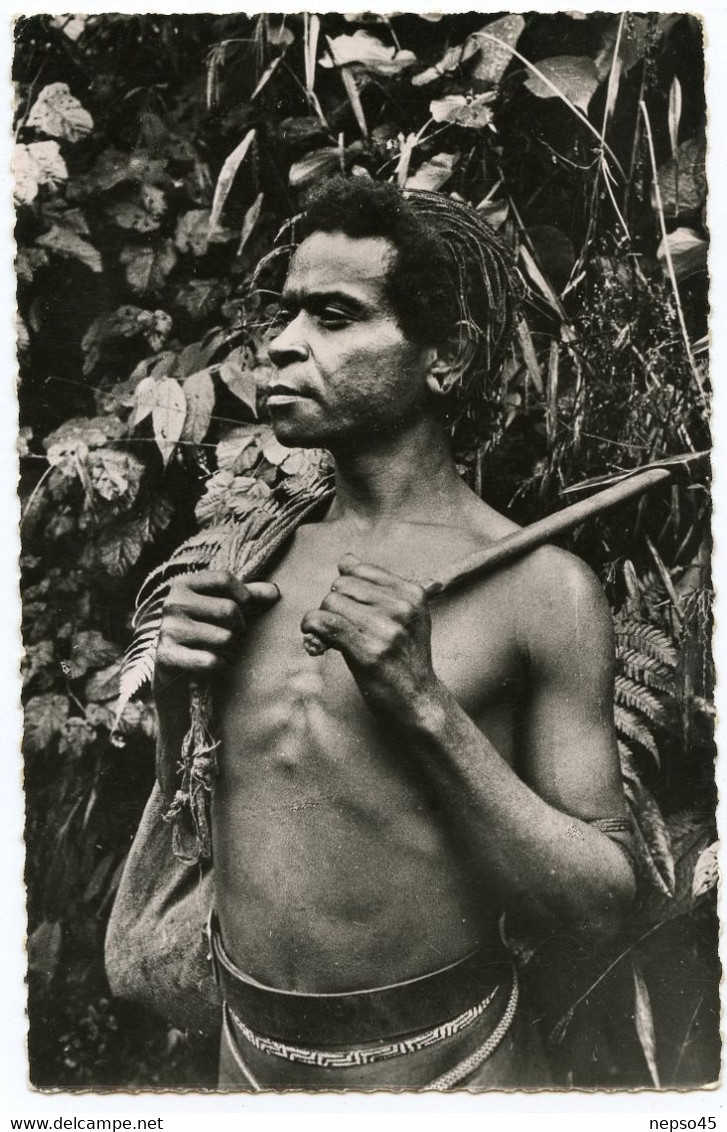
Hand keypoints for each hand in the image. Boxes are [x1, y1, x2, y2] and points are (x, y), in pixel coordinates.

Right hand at [154, 570, 279, 693]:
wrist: (170, 666)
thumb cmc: (203, 629)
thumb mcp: (221, 606)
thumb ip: (248, 596)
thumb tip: (275, 592)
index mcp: (183, 584)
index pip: (224, 578)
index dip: (243, 595)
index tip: (244, 607)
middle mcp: (172, 604)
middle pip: (228, 609)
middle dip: (238, 625)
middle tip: (231, 633)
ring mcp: (168, 630)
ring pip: (224, 638)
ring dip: (228, 648)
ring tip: (217, 648)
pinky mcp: (168, 657)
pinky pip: (211, 661)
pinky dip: (218, 665)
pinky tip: (208, 663)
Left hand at [300, 553, 440, 721]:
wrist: (418, 701)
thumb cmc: (406, 660)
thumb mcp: (406, 617)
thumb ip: (378, 587)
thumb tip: (346, 559)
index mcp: (412, 593)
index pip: (360, 570)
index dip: (345, 588)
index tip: (347, 608)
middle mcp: (401, 607)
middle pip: (342, 585)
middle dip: (333, 604)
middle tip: (338, 627)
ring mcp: (385, 629)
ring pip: (331, 602)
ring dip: (322, 619)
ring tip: (330, 638)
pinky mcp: (367, 651)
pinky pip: (325, 623)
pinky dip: (311, 627)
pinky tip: (314, 638)